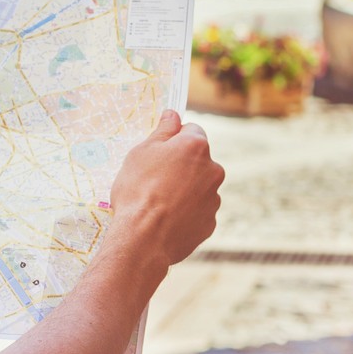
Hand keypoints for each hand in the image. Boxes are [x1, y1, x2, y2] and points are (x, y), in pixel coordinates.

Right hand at [107, 110, 223, 271]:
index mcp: (197, 147)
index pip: (191, 131)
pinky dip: (186, 212)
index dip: (173, 139)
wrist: (143, 238)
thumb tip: (173, 115)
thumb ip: (162, 131)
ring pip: (199, 186)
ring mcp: (214, 198)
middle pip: (198, 160)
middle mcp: (213, 170)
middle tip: (154, 178)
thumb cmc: (138, 190)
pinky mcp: (210, 222)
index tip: (158, 151)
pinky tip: (165, 219)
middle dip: (181, 165)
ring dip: (184, 189)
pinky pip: (198, 211)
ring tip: (158, 203)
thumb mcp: (141, 152)